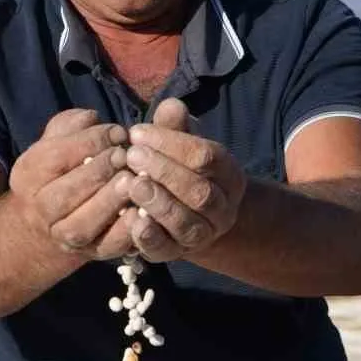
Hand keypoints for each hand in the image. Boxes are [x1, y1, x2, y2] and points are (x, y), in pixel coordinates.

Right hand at [9, 109, 138, 260]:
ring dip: (109, 202)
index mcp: (30, 173)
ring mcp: (64, 235)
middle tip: (126, 156)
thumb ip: (71, 124)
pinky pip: (107, 247)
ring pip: (82, 225)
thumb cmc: (60, 169)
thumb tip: (91, 118)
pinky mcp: (91, 253)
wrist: (44, 222)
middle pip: (66, 193)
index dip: (91, 141)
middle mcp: (40, 208)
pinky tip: (140, 212)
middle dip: (99, 171)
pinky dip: (125, 232)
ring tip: (132, 181)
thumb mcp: (56, 141)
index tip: (118, 132)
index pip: (57, 156)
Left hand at [121, 98, 245, 262]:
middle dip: (164, 171)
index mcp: (229, 175)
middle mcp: (223, 209)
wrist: (188, 216)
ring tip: (131, 183)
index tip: (137, 132)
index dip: (172, 143)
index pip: (208, 156)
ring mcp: (203, 235)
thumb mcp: (179, 145)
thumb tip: (172, 105)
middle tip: (131, 155)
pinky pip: (166, 249)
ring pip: (186, 222)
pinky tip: (132, 218)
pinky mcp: (176, 254)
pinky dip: (149, 235)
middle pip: (199, 191)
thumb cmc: (180, 170)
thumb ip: (174, 127)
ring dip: (158, 202)